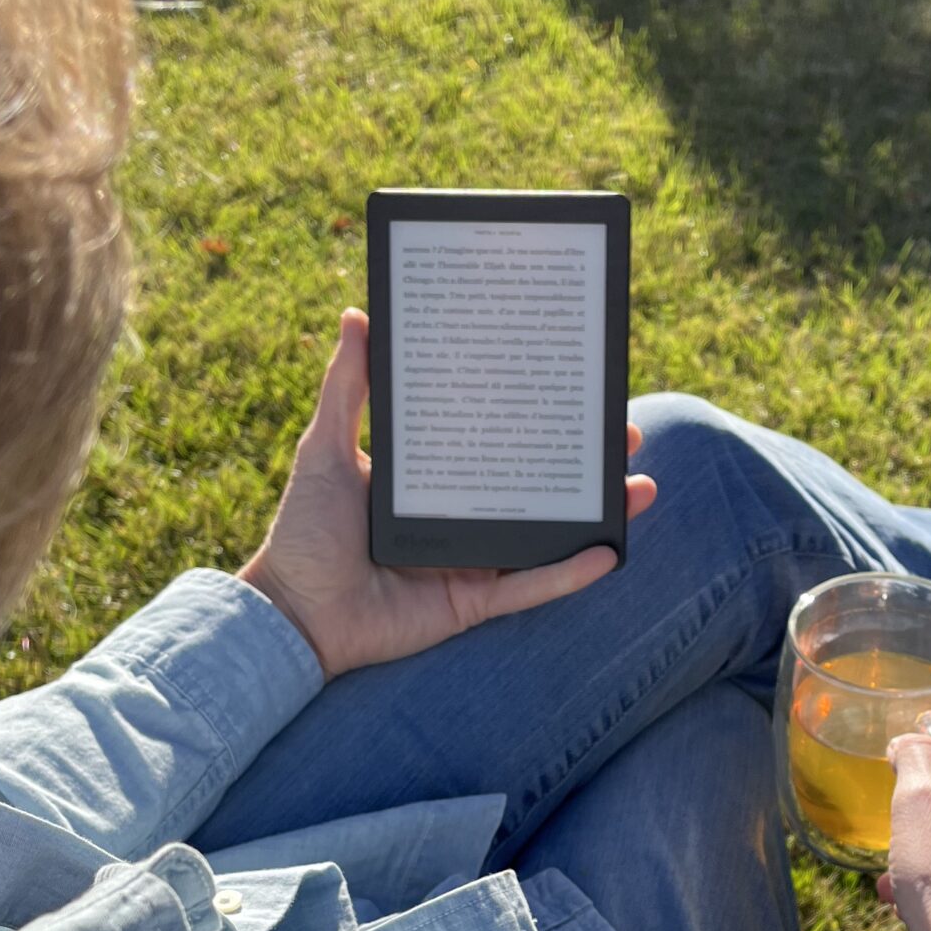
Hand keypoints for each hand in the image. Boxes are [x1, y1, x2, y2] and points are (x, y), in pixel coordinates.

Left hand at [238, 309, 656, 675]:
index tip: (574, 384)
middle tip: (624, 431)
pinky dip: (569, 573)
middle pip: (535, 482)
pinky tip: (610, 550)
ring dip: (596, 513)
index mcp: (432, 476)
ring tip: (640, 487)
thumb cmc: (302, 532)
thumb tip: (358, 316)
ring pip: (546, 533)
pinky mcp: (472, 602)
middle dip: (585, 460)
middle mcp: (459, 514)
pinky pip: (530, 586)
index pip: (495, 437)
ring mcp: (470, 559)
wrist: (290, 615)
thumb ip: (347, 389)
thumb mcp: (325, 448)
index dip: (537, 415)